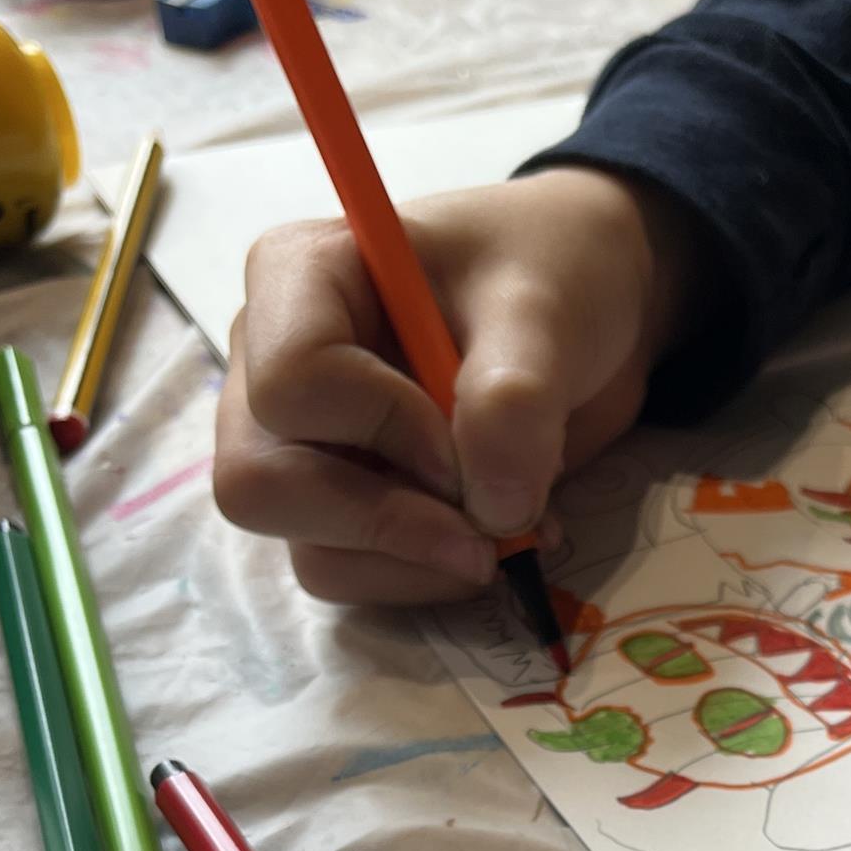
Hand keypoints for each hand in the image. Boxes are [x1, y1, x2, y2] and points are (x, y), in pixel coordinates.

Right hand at [214, 167, 697, 603]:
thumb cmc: (550, 277)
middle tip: (489, 530)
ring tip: (513, 529)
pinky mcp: (340, 504)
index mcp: (298, 279)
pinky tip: (494, 536)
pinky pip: (350, 571)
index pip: (291, 383)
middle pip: (260, 484)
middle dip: (382, 522)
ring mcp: (299, 445)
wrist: (590, 313)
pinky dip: (426, 574)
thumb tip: (492, 510)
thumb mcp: (546, 314)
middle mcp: (271, 366)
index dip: (383, 428)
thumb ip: (515, 397)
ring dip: (417, 560)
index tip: (469, 441)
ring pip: (308, 547)